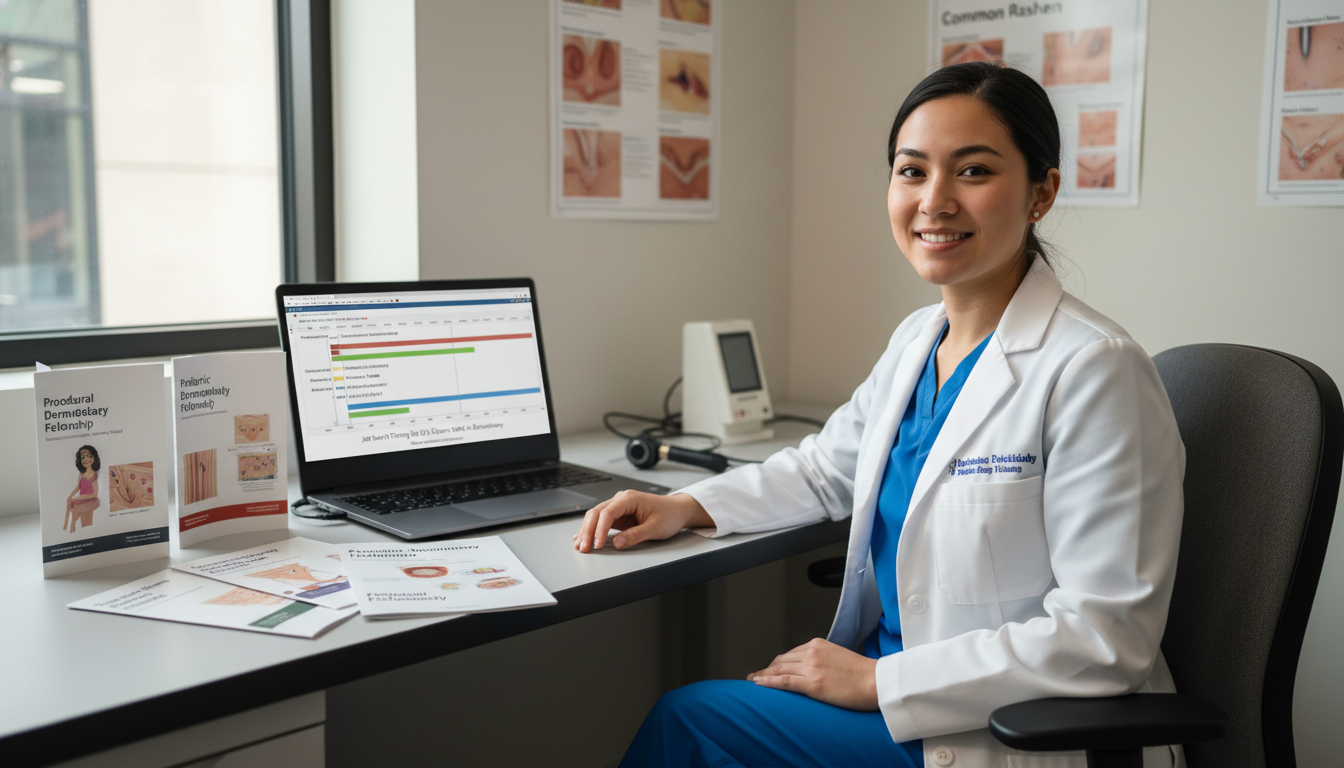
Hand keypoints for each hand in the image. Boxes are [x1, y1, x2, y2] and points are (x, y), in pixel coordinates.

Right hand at [573, 491, 712, 552]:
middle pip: (597, 513)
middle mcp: (621, 499)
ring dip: (587, 531)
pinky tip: (582, 537)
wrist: (677, 510)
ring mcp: (619, 507)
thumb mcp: (655, 528)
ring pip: (596, 517)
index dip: (600, 529)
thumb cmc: (669, 515)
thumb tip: (617, 543)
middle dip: (587, 531)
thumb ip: (636, 535)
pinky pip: (601, 521)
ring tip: (580, 545)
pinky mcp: (619, 515)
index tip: (597, 544)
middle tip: (584, 548)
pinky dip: (592, 530)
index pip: (608, 512)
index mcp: (630, 498)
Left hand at [747, 638, 878, 710]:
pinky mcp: (812, 683)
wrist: (877, 682)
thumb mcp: (839, 658)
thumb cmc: (863, 674)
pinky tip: (757, 683)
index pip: (790, 654)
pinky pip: (783, 681)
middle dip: (767, 669)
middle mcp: (811, 652)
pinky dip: (767, 682)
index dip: (777, 663)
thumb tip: (812, 670)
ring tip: (753, 681)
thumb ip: (822, 660)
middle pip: (781, 660)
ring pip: (779, 670)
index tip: (769, 669)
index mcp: (818, 644)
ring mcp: (811, 667)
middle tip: (756, 676)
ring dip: (763, 676)